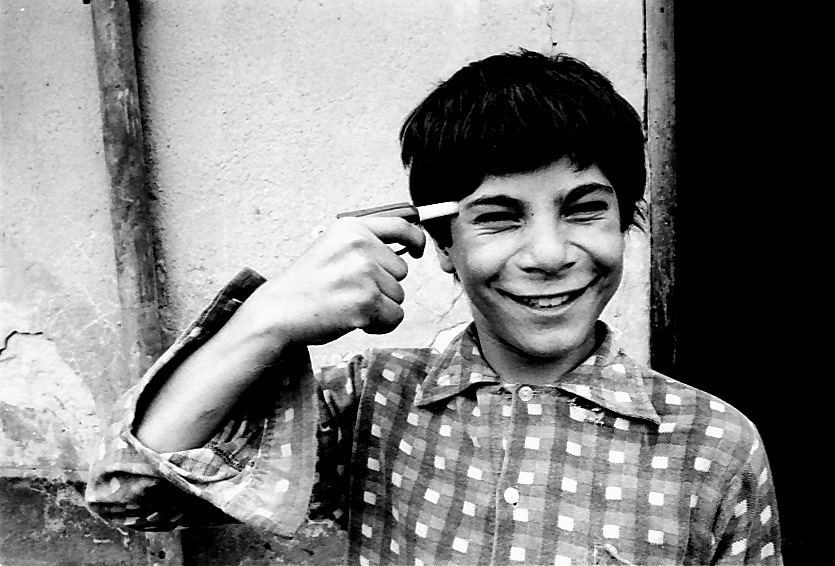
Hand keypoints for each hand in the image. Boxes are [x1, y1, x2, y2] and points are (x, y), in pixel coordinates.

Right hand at [231, 216, 425, 349]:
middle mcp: (361, 246)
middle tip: (350, 291)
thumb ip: (365, 244)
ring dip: (380, 306)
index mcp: (352, 228)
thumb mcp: (332, 248)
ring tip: (347, 305)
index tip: (418, 251)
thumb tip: (405, 249)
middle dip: (383, 285)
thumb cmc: (306, 285)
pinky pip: (395, 317)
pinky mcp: (367, 302)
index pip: (401, 227)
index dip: (416, 240)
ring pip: (399, 296)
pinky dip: (380, 325)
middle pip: (402, 271)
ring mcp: (364, 274)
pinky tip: (354, 320)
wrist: (279, 311)